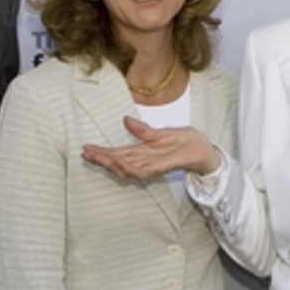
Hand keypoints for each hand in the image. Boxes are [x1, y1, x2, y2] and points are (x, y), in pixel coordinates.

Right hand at [82, 116, 220, 178]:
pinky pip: (144, 170)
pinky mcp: (164, 166)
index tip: (86, 148)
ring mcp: (154, 164)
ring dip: (112, 163)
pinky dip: (131, 167)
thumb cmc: (185, 142)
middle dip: (101, 159)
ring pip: (127, 167)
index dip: (102, 152)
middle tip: (85, 154)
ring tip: (98, 157)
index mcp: (143, 151)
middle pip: (118, 161)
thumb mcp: (161, 132)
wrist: (204, 149)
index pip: (118, 152)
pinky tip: (120, 163)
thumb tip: (125, 119)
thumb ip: (143, 130)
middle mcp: (145, 160)